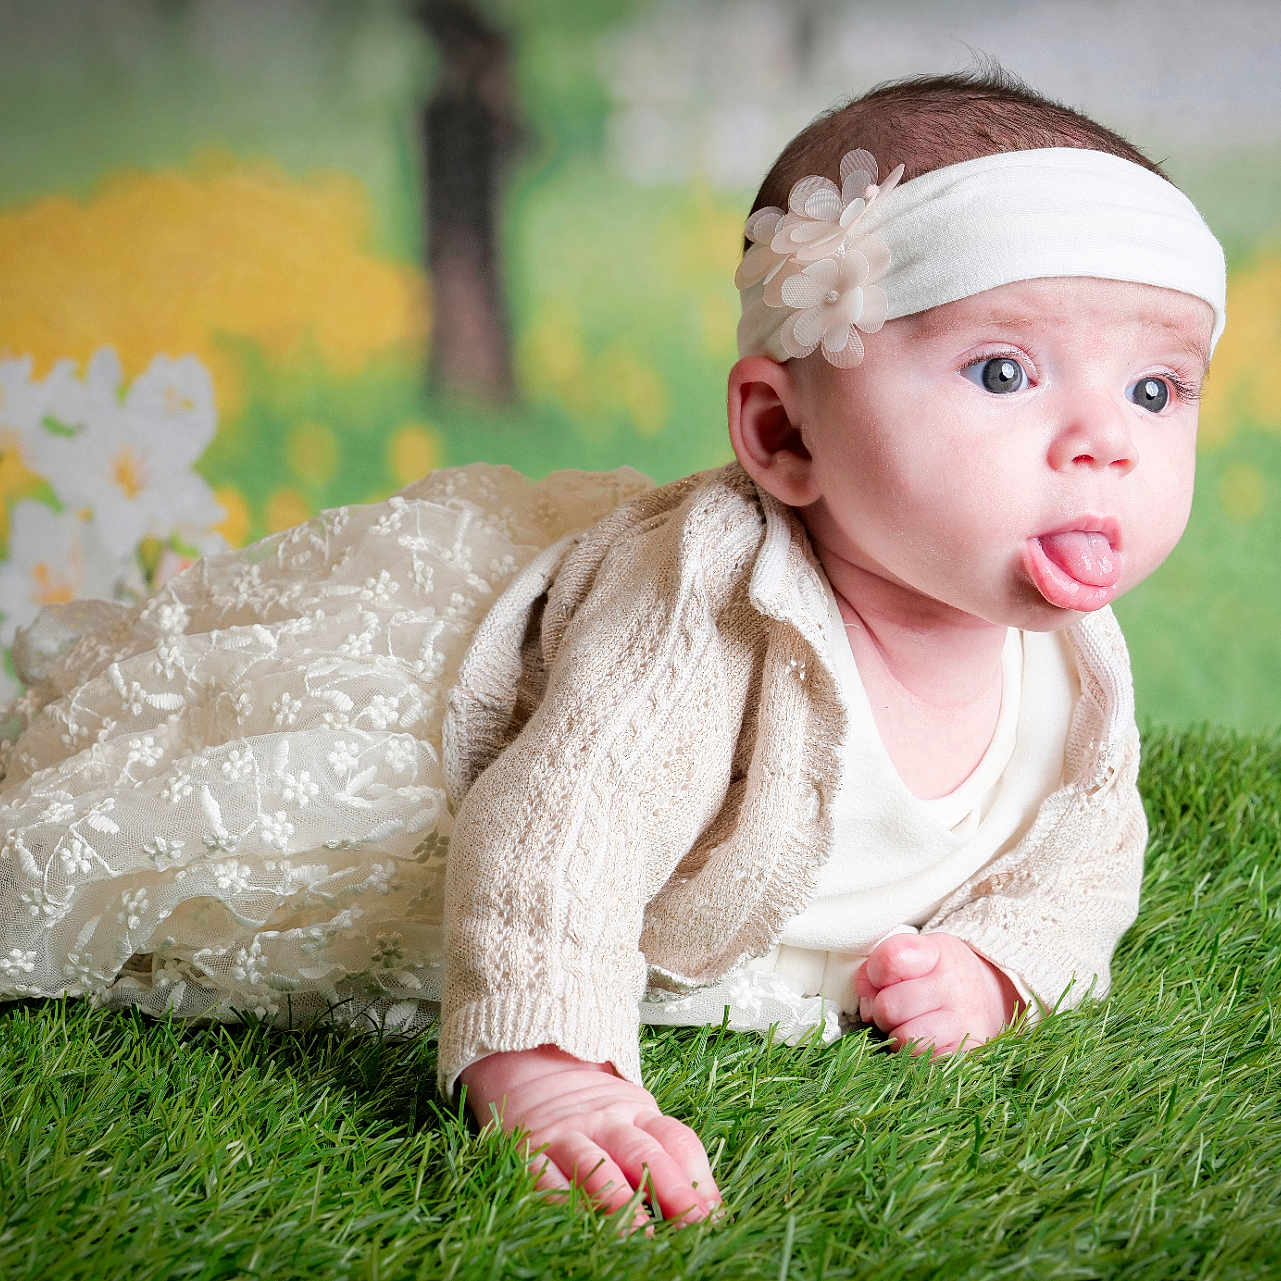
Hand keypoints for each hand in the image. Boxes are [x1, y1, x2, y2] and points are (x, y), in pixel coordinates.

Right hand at [458, 1044, 720, 1229]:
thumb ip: (666, 1155)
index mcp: (637, 1110)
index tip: (713, 1214)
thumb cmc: (591, 1109)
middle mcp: (604, 1121)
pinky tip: (583, 1228)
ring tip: (642, 1235)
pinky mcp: (530, 1154)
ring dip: (621, 1203)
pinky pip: (548, 1182)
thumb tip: (710, 1209)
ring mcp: (566, 1136)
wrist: (528, 1065)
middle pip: (643, 1152)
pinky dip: (567, 1205)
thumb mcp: (633, 1116)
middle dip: (671, 1189)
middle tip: (692, 1223)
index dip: (698, 1177)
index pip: (675, 1139)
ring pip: (597, 1168)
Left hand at [853, 931, 1021, 1056]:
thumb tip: (867, 1008)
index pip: (890, 959)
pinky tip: (925, 1044)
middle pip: (889, 1006)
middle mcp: (954, 986)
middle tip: (896, 1008)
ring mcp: (965, 1022)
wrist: (989, 995)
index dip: (875, 972)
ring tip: (911, 1026)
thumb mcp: (914, 953)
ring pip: (904, 1039)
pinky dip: (916, 1057)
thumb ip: (878, 968)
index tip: (883, 977)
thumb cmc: (939, 972)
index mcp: (937, 953)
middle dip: (883, 1010)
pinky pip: (924, 1064)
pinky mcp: (970, 1054)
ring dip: (898, 1037)